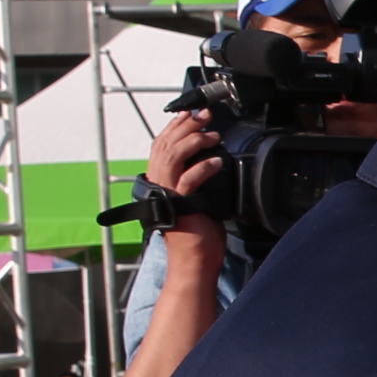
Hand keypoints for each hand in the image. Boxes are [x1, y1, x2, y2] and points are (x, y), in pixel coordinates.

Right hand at [145, 114, 224, 252]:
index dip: (175, 127)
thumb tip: (211, 159)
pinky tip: (216, 161)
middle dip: (186, 125)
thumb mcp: (198, 200)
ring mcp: (168, 195)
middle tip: (205, 115)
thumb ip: (196, 180)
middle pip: (166, 145)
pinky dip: (202, 167)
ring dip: (194, 141)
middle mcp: (159, 186)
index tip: (191, 113)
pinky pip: (188, 180)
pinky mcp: (180, 206)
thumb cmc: (198, 235)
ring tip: (213, 135)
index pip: (162, 145)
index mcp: (161, 182)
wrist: (195, 262)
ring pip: (173, 157)